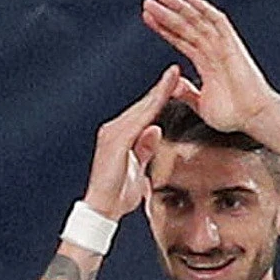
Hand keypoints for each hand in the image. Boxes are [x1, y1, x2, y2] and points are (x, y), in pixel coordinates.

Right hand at [84, 67, 182, 217]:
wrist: (102, 210)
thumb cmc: (118, 194)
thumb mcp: (138, 168)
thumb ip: (145, 149)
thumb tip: (155, 130)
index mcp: (119, 136)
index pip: (144, 113)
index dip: (159, 96)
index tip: (173, 81)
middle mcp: (113, 130)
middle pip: (143, 106)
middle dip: (161, 88)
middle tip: (176, 70)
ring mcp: (112, 134)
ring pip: (142, 109)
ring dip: (158, 91)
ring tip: (173, 75)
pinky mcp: (116, 141)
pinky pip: (139, 121)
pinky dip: (151, 106)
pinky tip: (162, 95)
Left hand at [144, 0, 279, 136]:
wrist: (253, 117)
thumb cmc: (234, 114)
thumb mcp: (201, 105)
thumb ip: (188, 94)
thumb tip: (173, 86)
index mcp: (206, 63)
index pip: (181, 40)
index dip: (165, 29)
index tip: (149, 19)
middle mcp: (214, 51)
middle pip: (187, 26)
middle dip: (167, 14)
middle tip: (149, 3)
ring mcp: (223, 47)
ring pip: (198, 21)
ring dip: (180, 8)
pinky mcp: (232, 47)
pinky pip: (218, 23)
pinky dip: (205, 11)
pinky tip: (190, 0)